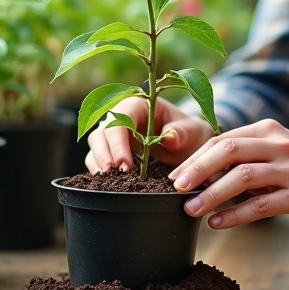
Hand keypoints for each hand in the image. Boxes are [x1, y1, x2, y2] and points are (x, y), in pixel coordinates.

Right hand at [84, 96, 214, 173]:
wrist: (189, 145)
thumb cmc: (189, 133)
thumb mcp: (192, 131)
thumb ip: (183, 132)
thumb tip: (170, 136)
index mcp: (137, 105)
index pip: (119, 120)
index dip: (118, 142)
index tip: (126, 165)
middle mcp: (120, 116)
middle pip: (101, 133)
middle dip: (105, 155)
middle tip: (116, 175)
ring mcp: (114, 134)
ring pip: (95, 145)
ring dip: (99, 163)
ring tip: (110, 182)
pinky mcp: (112, 151)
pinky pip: (97, 159)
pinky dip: (99, 171)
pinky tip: (108, 184)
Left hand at [168, 118, 288, 228]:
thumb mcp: (280, 149)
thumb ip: (249, 155)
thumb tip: (205, 174)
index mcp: (269, 130)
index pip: (223, 139)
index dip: (196, 157)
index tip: (175, 175)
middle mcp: (279, 144)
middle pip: (228, 151)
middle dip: (197, 170)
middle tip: (176, 188)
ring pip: (242, 178)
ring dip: (212, 195)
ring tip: (190, 210)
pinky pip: (261, 205)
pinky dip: (235, 215)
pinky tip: (218, 223)